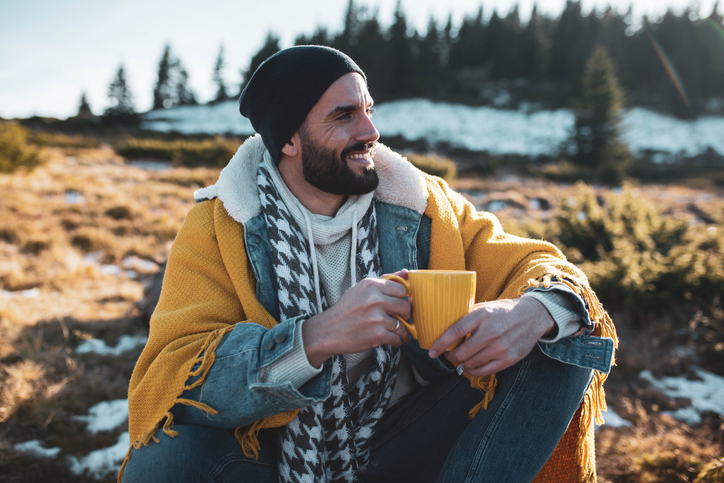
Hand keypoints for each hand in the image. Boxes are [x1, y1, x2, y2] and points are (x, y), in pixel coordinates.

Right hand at [303, 270, 410, 367]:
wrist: (328, 331)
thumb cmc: (346, 309)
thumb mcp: (361, 289)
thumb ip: (384, 280)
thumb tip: (407, 272)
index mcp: (371, 285)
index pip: (401, 289)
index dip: (402, 298)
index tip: (399, 304)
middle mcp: (374, 299)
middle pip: (406, 307)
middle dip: (405, 315)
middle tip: (401, 319)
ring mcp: (376, 317)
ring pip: (402, 325)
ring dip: (403, 332)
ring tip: (399, 333)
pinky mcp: (377, 334)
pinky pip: (397, 338)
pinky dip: (396, 341)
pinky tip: (392, 340)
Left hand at [428, 297, 554, 378]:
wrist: (533, 316)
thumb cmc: (503, 311)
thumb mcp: (485, 307)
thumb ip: (467, 316)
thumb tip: (444, 325)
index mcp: (482, 315)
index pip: (455, 332)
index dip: (441, 343)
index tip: (432, 351)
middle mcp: (491, 331)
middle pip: (461, 353)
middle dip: (450, 356)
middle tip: (448, 354)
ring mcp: (501, 346)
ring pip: (471, 363)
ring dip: (462, 363)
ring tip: (460, 358)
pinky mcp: (509, 358)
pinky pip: (484, 371)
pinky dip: (473, 371)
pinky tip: (470, 366)